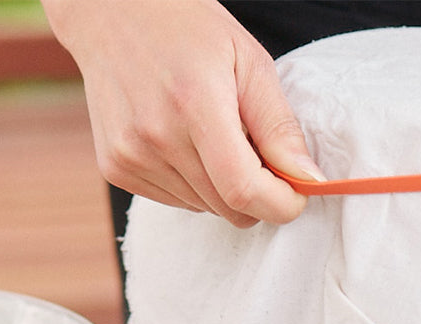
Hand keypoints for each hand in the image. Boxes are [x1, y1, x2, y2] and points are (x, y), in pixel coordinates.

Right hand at [42, 0, 323, 226]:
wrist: (112, 14)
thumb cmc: (188, 29)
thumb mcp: (250, 62)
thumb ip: (279, 126)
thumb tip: (308, 180)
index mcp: (194, 104)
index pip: (244, 190)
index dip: (281, 204)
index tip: (296, 193)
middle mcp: (155, 137)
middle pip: (228, 207)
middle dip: (258, 194)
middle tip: (258, 152)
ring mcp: (130, 156)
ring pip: (205, 208)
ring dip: (224, 188)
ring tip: (216, 137)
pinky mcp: (115, 168)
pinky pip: (176, 201)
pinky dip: (195, 185)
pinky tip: (187, 143)